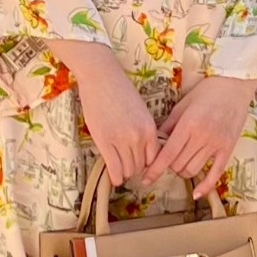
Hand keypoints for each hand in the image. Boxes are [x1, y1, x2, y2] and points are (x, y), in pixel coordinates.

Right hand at [48, 39, 159, 186]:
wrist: (101, 78)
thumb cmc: (119, 91)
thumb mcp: (140, 111)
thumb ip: (144, 130)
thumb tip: (142, 149)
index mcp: (150, 128)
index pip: (155, 158)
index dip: (147, 163)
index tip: (140, 164)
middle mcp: (139, 137)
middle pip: (141, 166)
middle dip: (134, 168)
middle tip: (126, 166)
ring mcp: (122, 140)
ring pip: (128, 169)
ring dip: (124, 172)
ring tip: (118, 168)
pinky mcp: (105, 142)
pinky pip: (115, 169)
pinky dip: (115, 177)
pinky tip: (113, 178)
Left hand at [142, 74, 256, 197]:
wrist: (235, 85)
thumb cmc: (207, 91)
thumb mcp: (182, 105)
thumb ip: (168, 125)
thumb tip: (155, 142)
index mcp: (188, 125)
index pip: (167, 155)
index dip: (154, 170)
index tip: (145, 179)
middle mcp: (202, 137)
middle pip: (178, 165)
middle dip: (168, 166)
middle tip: (168, 158)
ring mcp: (216, 144)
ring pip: (193, 170)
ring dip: (183, 171)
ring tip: (181, 162)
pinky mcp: (228, 149)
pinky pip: (216, 174)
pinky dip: (205, 186)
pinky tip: (196, 194)